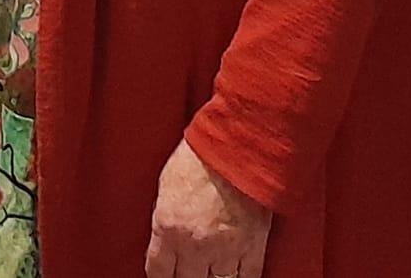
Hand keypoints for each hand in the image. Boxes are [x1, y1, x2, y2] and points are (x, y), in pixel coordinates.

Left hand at [145, 139, 270, 277]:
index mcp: (168, 227)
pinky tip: (234, 274)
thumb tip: (165, 238)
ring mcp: (226, 250)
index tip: (164, 275)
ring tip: (210, 273)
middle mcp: (195, 245)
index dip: (160, 275)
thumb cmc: (201, 156)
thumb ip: (166, 217)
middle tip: (186, 272)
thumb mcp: (167, 185)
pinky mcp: (253, 248)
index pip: (158, 270)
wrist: (238, 146)